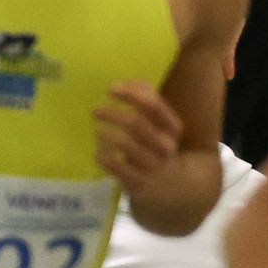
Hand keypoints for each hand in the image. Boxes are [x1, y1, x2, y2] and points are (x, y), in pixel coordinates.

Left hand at [93, 81, 184, 196]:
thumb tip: (128, 83)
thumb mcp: (156, 124)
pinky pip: (118, 167)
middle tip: (95, 110)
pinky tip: (98, 154)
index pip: (153, 105)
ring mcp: (153, 166)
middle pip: (136, 124)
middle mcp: (166, 146)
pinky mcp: (139, 182)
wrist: (166, 183)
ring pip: (126, 145)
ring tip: (97, 131)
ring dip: (107, 134)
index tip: (110, 89)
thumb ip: (145, 99)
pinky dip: (105, 158)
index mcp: (172, 128)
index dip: (131, 94)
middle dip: (112, 114)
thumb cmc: (154, 145)